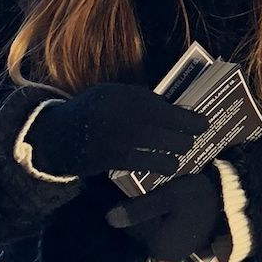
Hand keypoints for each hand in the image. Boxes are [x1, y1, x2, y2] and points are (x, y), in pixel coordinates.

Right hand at [27, 84, 208, 178]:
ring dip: (174, 157)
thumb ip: (141, 101)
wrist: (57, 134)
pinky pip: (146, 166)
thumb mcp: (114, 95)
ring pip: (161, 153)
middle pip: (170, 132)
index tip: (204, 123)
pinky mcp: (113, 161)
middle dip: (186, 140)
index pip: (167, 108)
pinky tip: (166, 166)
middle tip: (194, 142)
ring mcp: (119, 140)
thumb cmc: (93, 111)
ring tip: (180, 158)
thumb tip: (175, 110)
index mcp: (127, 95)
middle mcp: (125, 117)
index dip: (188, 119)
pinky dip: (159, 166)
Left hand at [106, 172, 223, 261]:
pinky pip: (166, 233)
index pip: (130, 225)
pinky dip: (164, 221)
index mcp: (156, 244)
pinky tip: (171, 208)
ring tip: (160, 196)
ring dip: (152, 216)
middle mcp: (164, 255)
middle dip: (141, 212)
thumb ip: (137, 209)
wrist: (235, 206)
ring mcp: (177, 253)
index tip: (136, 188)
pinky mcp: (187, 247)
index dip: (130, 204)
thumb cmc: (199, 198)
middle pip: (141, 230)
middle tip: (148, 190)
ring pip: (153, 231)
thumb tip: (108, 219)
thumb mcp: (167, 197)